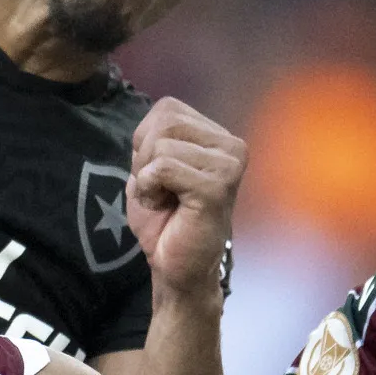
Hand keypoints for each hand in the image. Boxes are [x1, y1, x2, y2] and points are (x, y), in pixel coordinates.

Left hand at [123, 98, 242, 299]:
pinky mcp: (217, 188)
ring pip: (161, 146)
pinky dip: (150, 188)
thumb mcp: (150, 166)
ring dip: (147, 177)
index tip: (157, 173)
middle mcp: (231, 145)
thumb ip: (152, 137)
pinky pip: (163, 168)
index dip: (145, 140)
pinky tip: (166, 206)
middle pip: (164, 122)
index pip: (167, 108)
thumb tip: (150, 123)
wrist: (176, 266)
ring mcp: (228, 166)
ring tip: (165, 199)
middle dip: (144, 157)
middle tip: (158, 188)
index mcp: (218, 136)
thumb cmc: (164, 219)